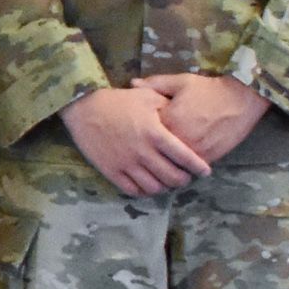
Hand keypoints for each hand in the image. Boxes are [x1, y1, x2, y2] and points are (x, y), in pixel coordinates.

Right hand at [62, 85, 213, 197]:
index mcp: (155, 133)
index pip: (184, 156)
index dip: (198, 167)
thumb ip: (168, 106)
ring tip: (166, 181)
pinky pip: (133, 190)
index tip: (205, 171)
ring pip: (154, 188)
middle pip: (172, 177)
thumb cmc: (118, 100)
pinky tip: (148, 184)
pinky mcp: (111, 171)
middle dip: (183, 180)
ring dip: (164, 187)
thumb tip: (184, 115)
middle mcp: (143, 152)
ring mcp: (126, 164)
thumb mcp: (146, 96)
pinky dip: (145, 191)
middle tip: (185, 176)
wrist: (84, 107)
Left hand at [136, 71, 268, 167]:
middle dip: (152, 151)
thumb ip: (154, 84)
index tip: (139, 130)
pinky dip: (183, 165)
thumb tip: (132, 83)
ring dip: (167, 162)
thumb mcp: (180, 82)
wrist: (242, 100)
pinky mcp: (208, 158)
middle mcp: (180, 140)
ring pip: (173, 163)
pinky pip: (189, 167)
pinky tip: (179, 161)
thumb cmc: (208, 89)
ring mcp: (195, 151)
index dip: (142, 132)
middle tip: (146, 150)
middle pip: (157, 152)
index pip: (146, 133)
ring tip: (162, 158)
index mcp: (169, 121)